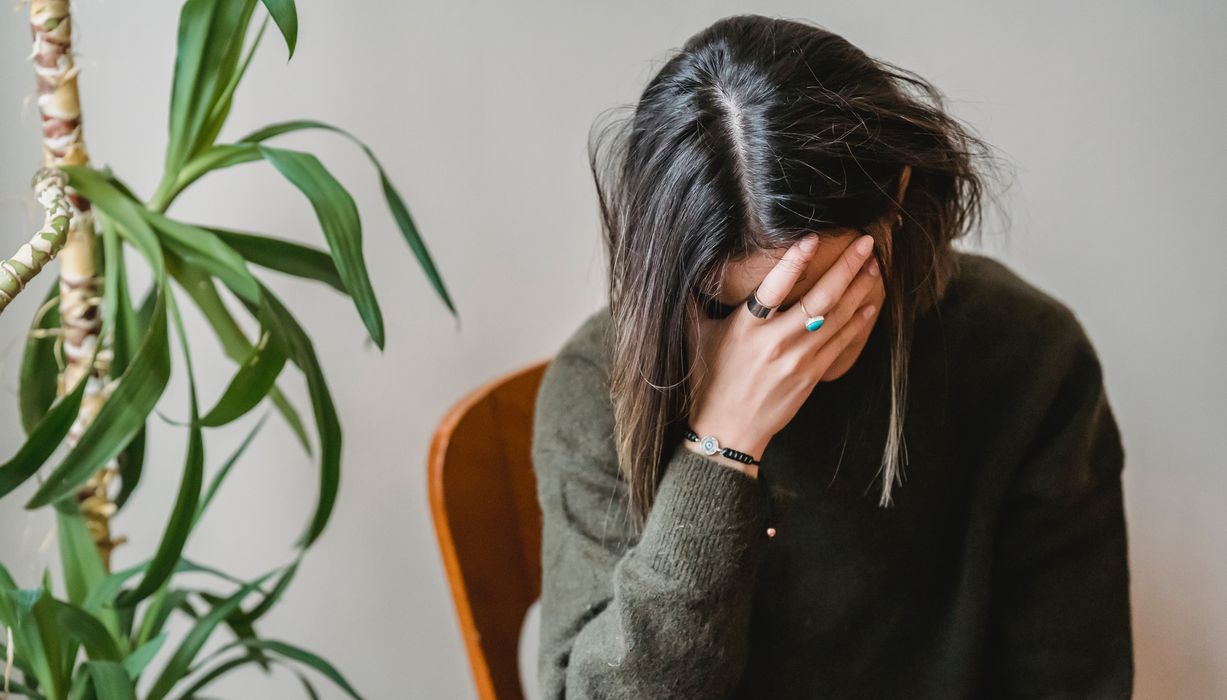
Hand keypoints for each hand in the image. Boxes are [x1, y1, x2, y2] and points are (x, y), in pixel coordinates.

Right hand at [684, 232, 880, 468]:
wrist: (728, 430)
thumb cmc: (708, 381)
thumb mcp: (696, 337)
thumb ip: (695, 302)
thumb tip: (689, 269)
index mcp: (746, 328)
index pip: (773, 287)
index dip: (793, 262)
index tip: (812, 238)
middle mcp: (775, 342)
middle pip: (819, 299)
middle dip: (846, 267)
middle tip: (865, 243)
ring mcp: (797, 360)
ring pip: (837, 317)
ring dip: (859, 289)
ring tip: (873, 265)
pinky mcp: (811, 375)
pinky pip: (841, 343)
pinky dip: (858, 321)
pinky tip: (870, 303)